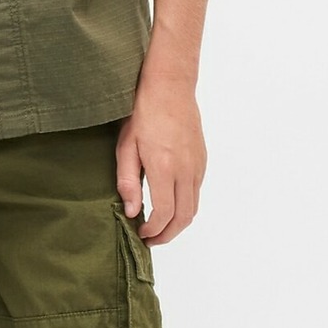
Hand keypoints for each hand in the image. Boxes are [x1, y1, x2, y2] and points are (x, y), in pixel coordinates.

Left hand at [114, 67, 205, 244]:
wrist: (170, 87)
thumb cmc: (143, 113)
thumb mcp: (126, 146)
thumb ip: (128, 181)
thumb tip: (132, 211)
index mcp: (164, 167)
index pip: (164, 213)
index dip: (153, 231)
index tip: (140, 233)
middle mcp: (185, 170)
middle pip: (184, 217)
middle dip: (167, 235)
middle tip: (151, 240)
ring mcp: (197, 165)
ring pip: (194, 207)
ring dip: (178, 223)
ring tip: (159, 227)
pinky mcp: (202, 160)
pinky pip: (196, 192)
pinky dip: (185, 206)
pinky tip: (169, 204)